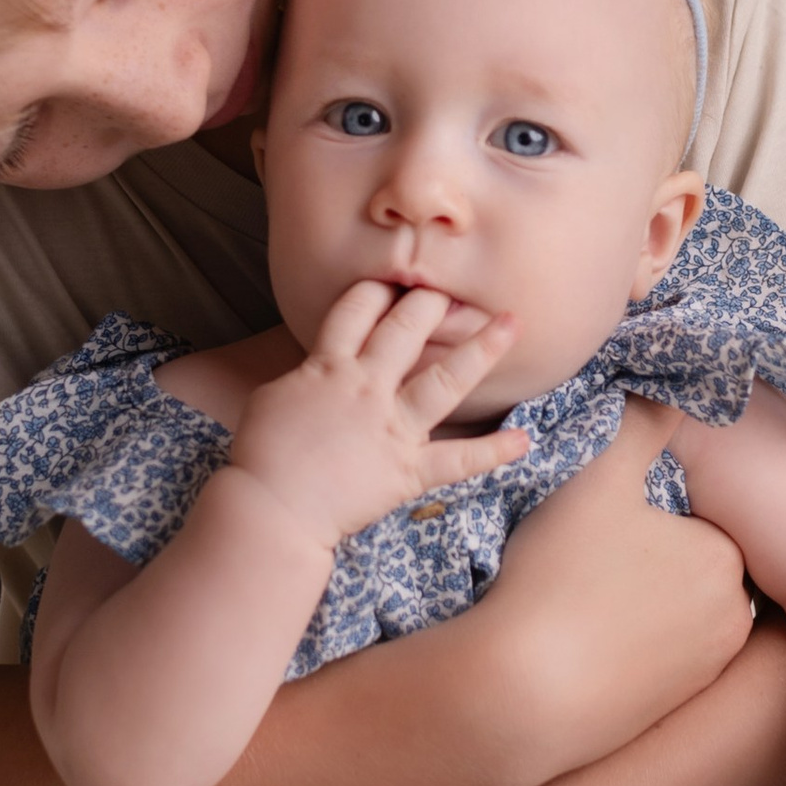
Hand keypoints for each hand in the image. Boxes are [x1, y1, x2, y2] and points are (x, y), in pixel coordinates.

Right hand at [227, 282, 527, 551]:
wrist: (272, 508)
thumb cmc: (261, 454)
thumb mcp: (273, 397)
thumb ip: (306, 375)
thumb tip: (320, 366)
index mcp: (329, 368)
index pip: (356, 311)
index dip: (376, 290)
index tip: (393, 277)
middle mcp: (368, 388)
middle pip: (406, 330)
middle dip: (431, 303)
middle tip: (452, 287)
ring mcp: (393, 428)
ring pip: (445, 379)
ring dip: (481, 349)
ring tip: (511, 325)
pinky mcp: (409, 469)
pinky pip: (458, 460)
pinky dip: (492, 452)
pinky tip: (524, 440)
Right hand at [472, 409, 755, 785]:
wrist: (521, 696)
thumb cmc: (561, 577)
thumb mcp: (599, 478)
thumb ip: (641, 425)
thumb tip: (673, 389)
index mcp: (726, 557)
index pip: (698, 512)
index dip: (648, 508)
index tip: (604, 515)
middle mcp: (732, 620)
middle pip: (686, 565)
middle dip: (647, 555)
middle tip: (585, 555)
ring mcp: (701, 674)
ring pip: (670, 614)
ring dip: (636, 602)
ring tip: (577, 596)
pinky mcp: (666, 713)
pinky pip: (650, 662)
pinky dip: (623, 647)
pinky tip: (579, 641)